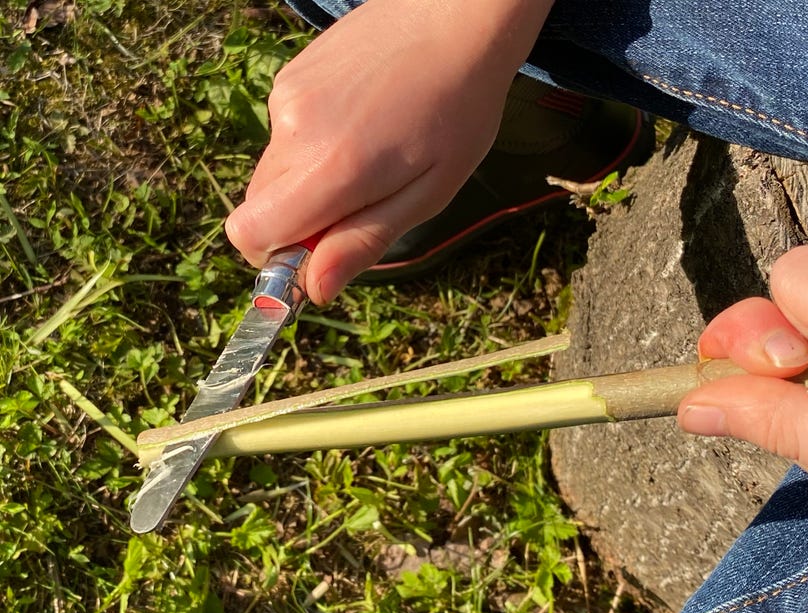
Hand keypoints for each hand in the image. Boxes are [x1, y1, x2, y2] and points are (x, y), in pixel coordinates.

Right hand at [225, 0, 553, 303]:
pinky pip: (285, 134)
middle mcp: (294, 131)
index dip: (275, 257)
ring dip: (312, 181)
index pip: (250, 232)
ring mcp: (286, 98)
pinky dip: (315, 143)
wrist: (455, 18)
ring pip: (276, 171)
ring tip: (372, 149)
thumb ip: (363, 241)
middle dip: (302, 221)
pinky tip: (363, 119)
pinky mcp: (290, 77)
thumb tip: (314, 289)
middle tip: (363, 200)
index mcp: (330, 168)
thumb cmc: (457, 111)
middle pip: (261, 206)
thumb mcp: (428, 193)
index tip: (318, 253)